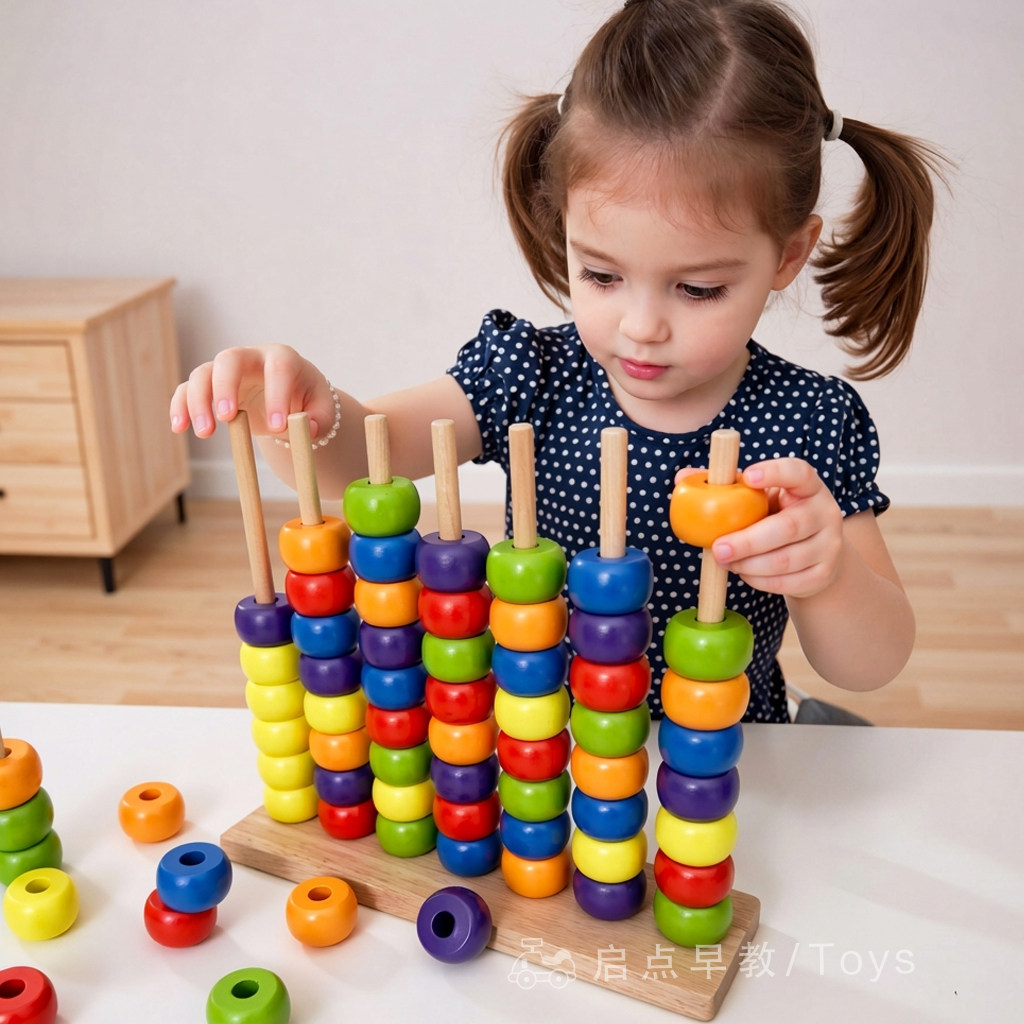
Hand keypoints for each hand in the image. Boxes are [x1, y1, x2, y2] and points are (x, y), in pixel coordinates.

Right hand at [169, 345, 335, 442]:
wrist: (287, 396)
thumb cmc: (307, 399)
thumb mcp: (322, 408)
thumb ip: (321, 418)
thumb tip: (309, 430)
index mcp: (283, 359)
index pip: (278, 368)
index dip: (277, 394)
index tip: (276, 426)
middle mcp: (250, 357)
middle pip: (229, 359)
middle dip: (225, 386)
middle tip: (226, 417)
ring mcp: (225, 371)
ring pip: (203, 374)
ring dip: (198, 401)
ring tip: (205, 433)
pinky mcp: (209, 386)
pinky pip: (186, 390)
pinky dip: (180, 407)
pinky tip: (179, 428)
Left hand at [696, 458, 844, 599]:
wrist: (815, 554)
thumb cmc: (776, 516)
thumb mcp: (758, 497)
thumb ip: (726, 485)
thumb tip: (682, 477)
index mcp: (807, 485)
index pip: (799, 472)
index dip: (775, 473)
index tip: (748, 476)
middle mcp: (825, 512)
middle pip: (788, 527)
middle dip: (748, 540)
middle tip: (717, 548)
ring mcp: (829, 545)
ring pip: (786, 560)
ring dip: (749, 564)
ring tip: (725, 561)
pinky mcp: (824, 574)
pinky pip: (787, 582)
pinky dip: (759, 581)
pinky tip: (744, 573)